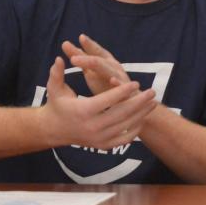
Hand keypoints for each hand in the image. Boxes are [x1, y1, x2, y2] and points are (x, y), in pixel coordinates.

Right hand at [39, 57, 155, 149]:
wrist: (53, 130)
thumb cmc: (56, 105)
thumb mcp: (54, 89)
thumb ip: (57, 74)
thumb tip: (59, 59)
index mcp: (83, 111)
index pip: (108, 100)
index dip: (123, 91)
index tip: (136, 83)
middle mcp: (92, 127)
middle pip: (121, 113)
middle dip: (139, 102)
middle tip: (152, 92)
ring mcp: (98, 138)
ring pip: (125, 126)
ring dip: (141, 114)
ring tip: (153, 103)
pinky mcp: (101, 145)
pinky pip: (123, 139)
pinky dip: (134, 130)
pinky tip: (142, 119)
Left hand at [62, 34, 129, 95]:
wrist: (128, 101)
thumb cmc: (106, 84)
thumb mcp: (91, 71)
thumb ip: (80, 58)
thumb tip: (65, 43)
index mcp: (105, 61)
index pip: (96, 52)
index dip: (90, 45)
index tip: (81, 37)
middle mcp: (114, 67)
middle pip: (100, 62)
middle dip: (88, 60)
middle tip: (73, 58)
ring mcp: (121, 78)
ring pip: (110, 72)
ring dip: (103, 72)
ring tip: (90, 73)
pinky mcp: (127, 91)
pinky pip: (122, 87)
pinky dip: (118, 83)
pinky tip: (112, 81)